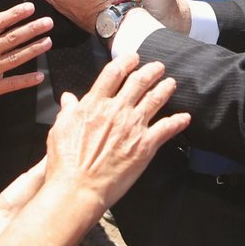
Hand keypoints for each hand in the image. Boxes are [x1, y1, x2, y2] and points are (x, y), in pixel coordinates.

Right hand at [46, 54, 190, 210]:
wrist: (78, 188)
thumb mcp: (59, 129)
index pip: (114, 73)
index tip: (134, 58)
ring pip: (155, 100)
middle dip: (151, 71)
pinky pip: (167, 128)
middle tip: (158, 67)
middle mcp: (117, 110)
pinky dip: (178, 121)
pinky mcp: (145, 145)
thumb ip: (67, 110)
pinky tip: (185, 118)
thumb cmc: (65, 162)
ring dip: (165, 89)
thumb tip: (68, 98)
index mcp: (95, 104)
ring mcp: (133, 126)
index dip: (126, 62)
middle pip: (139, 82)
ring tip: (171, 83)